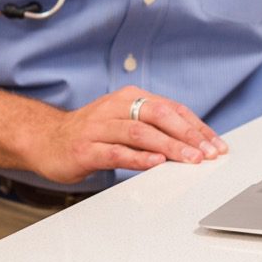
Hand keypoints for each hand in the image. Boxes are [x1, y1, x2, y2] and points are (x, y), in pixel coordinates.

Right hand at [28, 85, 228, 184]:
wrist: (45, 139)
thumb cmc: (90, 134)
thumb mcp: (124, 123)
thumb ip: (153, 129)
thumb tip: (193, 144)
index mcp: (129, 98)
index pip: (171, 108)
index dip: (197, 126)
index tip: (216, 144)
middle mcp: (115, 108)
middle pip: (159, 115)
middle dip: (188, 134)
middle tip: (209, 152)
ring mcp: (99, 127)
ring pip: (141, 132)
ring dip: (169, 146)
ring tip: (190, 159)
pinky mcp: (86, 148)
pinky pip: (116, 151)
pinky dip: (138, 157)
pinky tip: (155, 163)